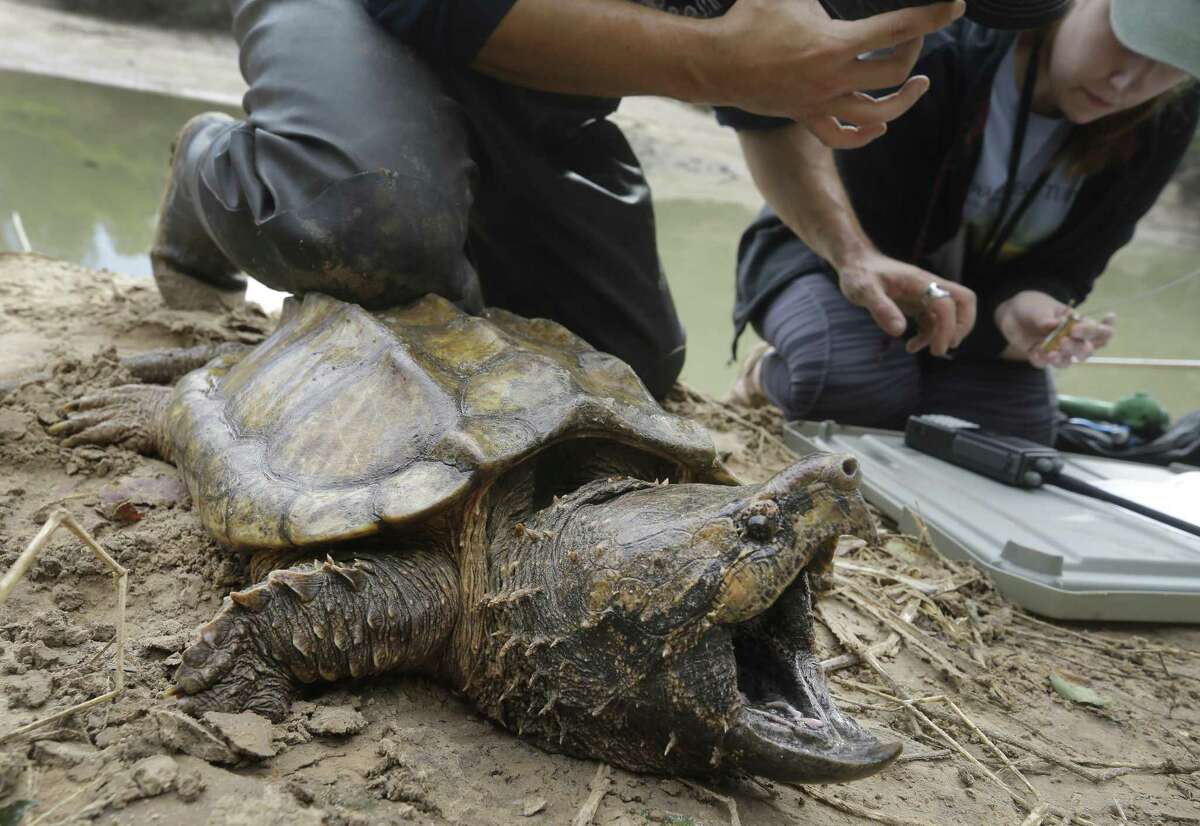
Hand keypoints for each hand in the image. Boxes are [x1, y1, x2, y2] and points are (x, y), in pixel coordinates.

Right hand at [707, 0, 964, 147]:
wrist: (715, 62)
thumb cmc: (748, 19)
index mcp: (836, 43)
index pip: (898, 28)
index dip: (932, 17)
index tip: (954, 8)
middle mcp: (834, 78)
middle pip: (895, 72)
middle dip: (915, 49)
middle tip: (916, 34)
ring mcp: (821, 102)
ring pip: (877, 114)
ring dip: (903, 100)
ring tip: (918, 85)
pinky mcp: (806, 116)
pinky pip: (842, 137)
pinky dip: (864, 134)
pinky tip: (879, 126)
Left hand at [836, 249, 975, 355]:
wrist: (856, 263)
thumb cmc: (859, 274)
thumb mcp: (863, 291)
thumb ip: (881, 308)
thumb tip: (899, 331)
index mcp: (918, 281)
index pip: (946, 303)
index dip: (947, 327)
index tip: (937, 349)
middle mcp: (927, 285)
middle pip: (964, 300)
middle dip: (962, 325)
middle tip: (947, 345)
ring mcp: (924, 293)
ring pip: (951, 312)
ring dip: (943, 334)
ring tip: (924, 350)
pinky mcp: (918, 302)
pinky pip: (933, 320)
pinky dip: (929, 335)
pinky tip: (911, 346)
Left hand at [995, 291, 1115, 367]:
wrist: (1012, 314)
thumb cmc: (1034, 307)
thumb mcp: (1039, 308)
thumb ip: (1046, 317)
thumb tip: (1055, 324)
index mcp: (1079, 324)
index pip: (1101, 331)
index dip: (1104, 330)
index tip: (1091, 323)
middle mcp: (1072, 339)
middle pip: (1087, 350)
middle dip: (1079, 348)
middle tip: (1064, 341)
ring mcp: (1057, 350)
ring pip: (1068, 361)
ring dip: (1061, 359)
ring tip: (1051, 353)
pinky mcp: (1041, 357)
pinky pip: (1043, 364)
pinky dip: (1040, 360)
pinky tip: (1033, 352)